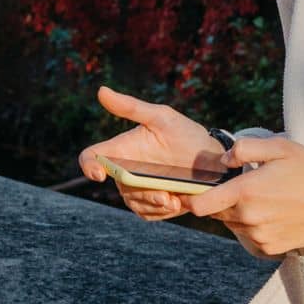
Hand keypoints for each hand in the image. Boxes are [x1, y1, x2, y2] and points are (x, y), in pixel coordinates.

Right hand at [78, 85, 224, 222]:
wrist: (214, 160)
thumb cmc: (185, 133)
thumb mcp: (162, 117)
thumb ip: (132, 107)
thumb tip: (101, 90)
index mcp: (122, 148)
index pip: (92, 157)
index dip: (89, 165)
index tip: (101, 174)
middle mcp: (126, 169)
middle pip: (119, 186)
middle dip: (140, 193)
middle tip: (165, 196)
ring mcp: (139, 188)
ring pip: (134, 203)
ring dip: (153, 204)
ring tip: (175, 201)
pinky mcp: (152, 205)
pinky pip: (148, 214)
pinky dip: (160, 212)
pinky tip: (178, 204)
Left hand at [171, 134, 303, 256]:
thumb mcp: (280, 147)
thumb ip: (246, 148)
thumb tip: (224, 159)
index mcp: (246, 192)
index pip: (200, 204)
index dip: (190, 197)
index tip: (190, 191)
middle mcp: (248, 218)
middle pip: (216, 213)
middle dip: (221, 200)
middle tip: (244, 185)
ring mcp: (258, 236)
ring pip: (232, 224)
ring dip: (237, 212)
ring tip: (264, 197)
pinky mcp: (268, 248)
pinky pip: (248, 237)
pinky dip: (252, 226)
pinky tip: (271, 213)